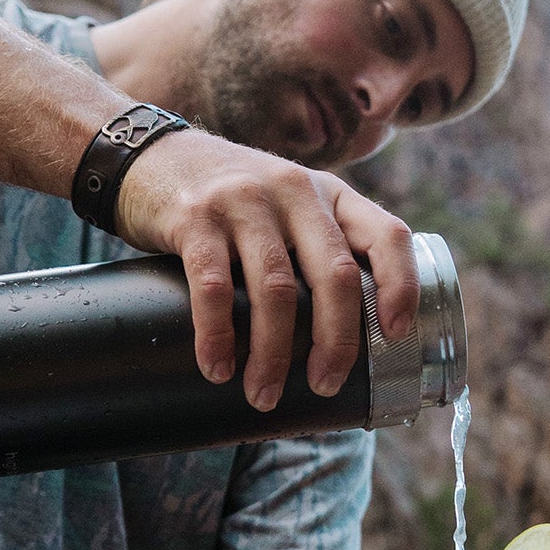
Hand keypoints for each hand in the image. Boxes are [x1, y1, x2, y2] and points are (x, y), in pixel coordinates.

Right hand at [113, 127, 418, 410]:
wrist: (149, 156)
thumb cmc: (229, 198)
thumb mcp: (287, 204)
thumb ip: (316, 245)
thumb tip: (343, 337)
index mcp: (329, 193)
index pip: (387, 234)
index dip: (400, 287)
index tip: (396, 335)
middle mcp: (294, 190)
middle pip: (333, 275)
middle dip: (334, 342)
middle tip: (325, 385)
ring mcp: (244, 201)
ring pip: (277, 289)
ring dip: (272, 353)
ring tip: (263, 394)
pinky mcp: (195, 217)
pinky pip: (215, 287)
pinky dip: (218, 336)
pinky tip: (217, 368)